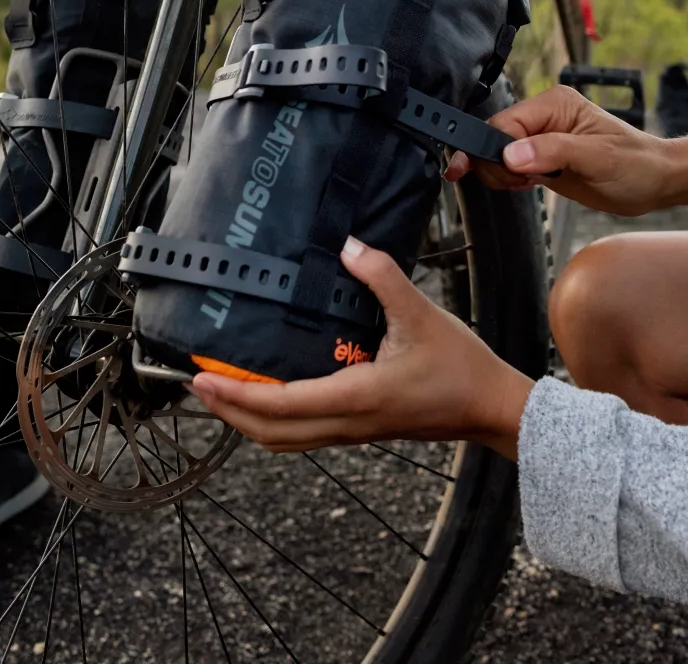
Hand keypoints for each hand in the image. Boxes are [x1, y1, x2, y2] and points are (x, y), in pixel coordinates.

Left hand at [189, 238, 534, 460]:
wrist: (490, 408)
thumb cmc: (460, 368)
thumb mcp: (421, 314)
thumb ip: (383, 278)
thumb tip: (348, 246)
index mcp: (355, 398)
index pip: (280, 405)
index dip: (235, 394)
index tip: (202, 376)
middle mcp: (347, 423)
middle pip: (270, 434)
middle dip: (229, 413)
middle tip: (198, 384)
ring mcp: (353, 430)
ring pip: (285, 440)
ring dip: (248, 421)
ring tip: (224, 392)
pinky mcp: (362, 428)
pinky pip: (305, 434)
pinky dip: (276, 421)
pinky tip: (273, 395)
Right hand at [444, 85, 687, 216]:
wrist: (657, 182)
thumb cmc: (638, 164)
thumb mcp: (598, 158)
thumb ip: (553, 152)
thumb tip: (511, 154)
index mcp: (554, 104)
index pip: (504, 124)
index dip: (489, 149)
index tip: (475, 170)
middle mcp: (543, 117)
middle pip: (494, 139)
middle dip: (496, 164)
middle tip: (524, 181)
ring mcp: (541, 138)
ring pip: (497, 155)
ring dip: (502, 174)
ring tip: (532, 183)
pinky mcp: (542, 159)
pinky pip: (508, 167)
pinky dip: (510, 180)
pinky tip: (529, 185)